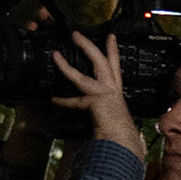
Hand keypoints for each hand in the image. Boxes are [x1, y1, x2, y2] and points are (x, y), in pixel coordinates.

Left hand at [49, 32, 145, 159]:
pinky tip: (53, 99)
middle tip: (76, 34)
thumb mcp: (116, 121)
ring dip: (67, 66)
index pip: (116, 67)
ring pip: (83, 75)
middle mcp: (113, 91)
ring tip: (55, 56)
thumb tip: (111, 121)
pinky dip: (63, 101)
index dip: (112, 51)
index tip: (110, 38)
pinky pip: (74, 101)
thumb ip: (108, 117)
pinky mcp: (96, 103)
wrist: (127, 145)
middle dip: (90, 46)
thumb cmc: (123, 137)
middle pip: (103, 61)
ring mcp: (105, 95)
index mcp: (117, 94)